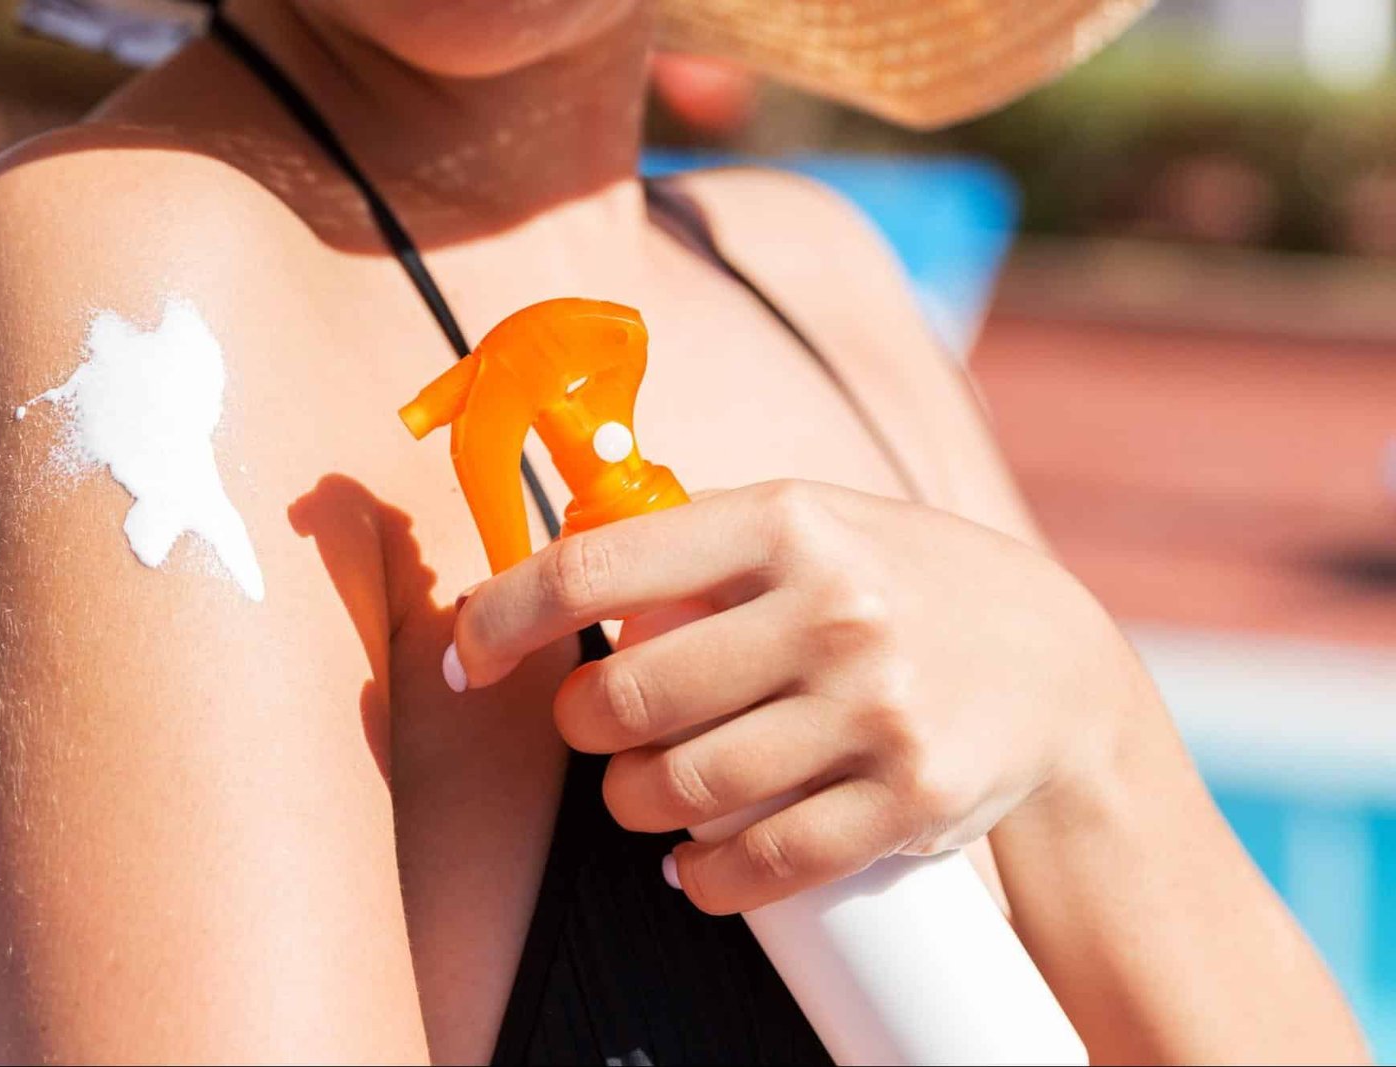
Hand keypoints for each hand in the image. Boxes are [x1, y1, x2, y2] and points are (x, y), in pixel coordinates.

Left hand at [449, 480, 1140, 913]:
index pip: (598, 565)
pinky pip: (758, 862)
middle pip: (626, 696)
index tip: (474, 655)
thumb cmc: (898, 582)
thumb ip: (697, 542)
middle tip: (595, 731)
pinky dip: (701, 878)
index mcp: (787, 521)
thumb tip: (556, 576)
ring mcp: (875, 709)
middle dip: (582, 729)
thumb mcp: (813, 522)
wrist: (1054, 664)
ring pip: (679, 789)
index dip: (505, 616)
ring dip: (631, 805)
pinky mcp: (909, 799)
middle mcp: (833, 608)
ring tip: (643, 793)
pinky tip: (693, 866)